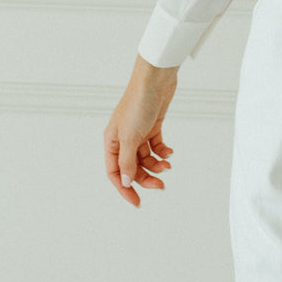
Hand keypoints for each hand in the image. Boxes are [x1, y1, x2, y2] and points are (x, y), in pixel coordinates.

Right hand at [104, 55, 177, 206]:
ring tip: (167, 166)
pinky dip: (162, 152)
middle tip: (161, 186)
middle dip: (146, 178)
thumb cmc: (138, 102)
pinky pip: (156, 146)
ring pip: (145, 158)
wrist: (155, 79)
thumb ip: (126, 161)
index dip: (124, 188)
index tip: (137, 202)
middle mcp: (123, 138)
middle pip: (132, 167)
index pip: (114, 172)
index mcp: (112, 140)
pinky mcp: (152, 125)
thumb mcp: (130, 137)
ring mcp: (138, 132)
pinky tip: (169, 153)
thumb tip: (124, 182)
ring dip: (156, 165)